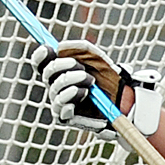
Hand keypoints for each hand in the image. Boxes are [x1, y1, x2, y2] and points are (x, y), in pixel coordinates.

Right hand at [29, 40, 160, 138]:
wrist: (122, 97)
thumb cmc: (107, 77)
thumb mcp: (96, 57)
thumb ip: (80, 49)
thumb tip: (60, 47)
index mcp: (59, 72)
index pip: (41, 63)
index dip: (41, 55)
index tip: (49, 48)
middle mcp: (56, 87)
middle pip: (47, 74)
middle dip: (62, 66)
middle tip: (81, 66)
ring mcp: (60, 102)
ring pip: (55, 90)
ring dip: (72, 81)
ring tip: (91, 81)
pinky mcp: (67, 117)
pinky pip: (61, 108)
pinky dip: (71, 98)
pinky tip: (83, 93)